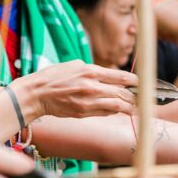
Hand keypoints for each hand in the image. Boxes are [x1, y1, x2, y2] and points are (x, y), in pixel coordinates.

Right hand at [12, 60, 137, 117]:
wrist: (37, 94)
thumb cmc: (54, 77)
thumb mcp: (75, 65)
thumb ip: (94, 70)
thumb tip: (110, 75)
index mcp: (91, 71)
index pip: (122, 77)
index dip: (135, 81)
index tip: (140, 83)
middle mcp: (92, 86)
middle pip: (123, 93)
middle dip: (134, 96)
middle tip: (140, 97)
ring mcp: (88, 101)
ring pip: (117, 106)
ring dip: (128, 107)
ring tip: (133, 107)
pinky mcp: (84, 113)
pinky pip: (105, 113)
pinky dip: (113, 111)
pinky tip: (115, 109)